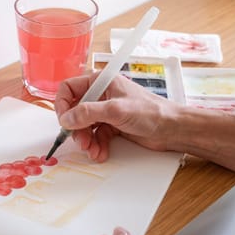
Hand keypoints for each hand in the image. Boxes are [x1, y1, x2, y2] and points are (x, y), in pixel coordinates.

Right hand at [54, 74, 181, 161]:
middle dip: (76, 129)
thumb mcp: (116, 110)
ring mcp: (107, 111)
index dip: (63, 105)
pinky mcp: (112, 126)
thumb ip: (88, 113)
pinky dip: (96, 146)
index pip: (69, 89)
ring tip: (93, 150)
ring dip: (86, 141)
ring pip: (84, 126)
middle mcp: (101, 95)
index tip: (64, 121)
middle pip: (75, 111)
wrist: (172, 129)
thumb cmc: (151, 112)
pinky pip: (95, 136)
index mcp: (101, 82)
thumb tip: (66, 119)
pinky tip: (101, 153)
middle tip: (81, 141)